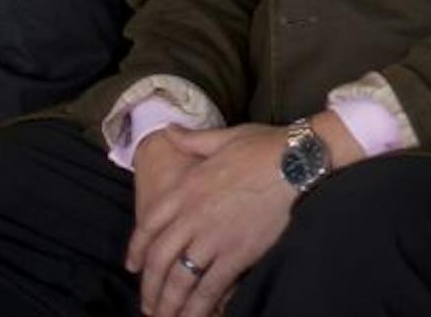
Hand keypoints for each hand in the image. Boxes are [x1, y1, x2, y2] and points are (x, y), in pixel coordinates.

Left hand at [125, 113, 358, 316]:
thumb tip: (168, 131)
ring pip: (180, 278)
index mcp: (186, 187)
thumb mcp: (223, 138)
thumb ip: (191, 140)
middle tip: (148, 304)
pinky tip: (192, 316)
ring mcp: (213, 237)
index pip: (149, 225)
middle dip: (150, 286)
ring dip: (169, 302)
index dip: (136, 249)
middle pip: (160, 259)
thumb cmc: (264, 146)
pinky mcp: (237, 254)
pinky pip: (210, 287)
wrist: (298, 160)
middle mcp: (193, 215)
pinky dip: (199, 306)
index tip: (133, 266)